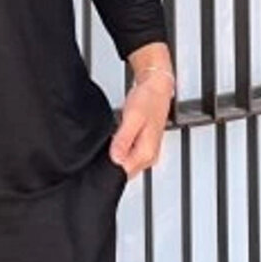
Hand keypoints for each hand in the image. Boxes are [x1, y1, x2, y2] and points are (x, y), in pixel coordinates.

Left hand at [109, 65, 173, 179]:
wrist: (157, 88)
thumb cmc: (148, 99)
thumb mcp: (133, 118)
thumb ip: (124, 139)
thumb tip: (115, 158)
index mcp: (147, 153)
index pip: (123, 173)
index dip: (108, 166)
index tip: (102, 154)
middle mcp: (149, 157)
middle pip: (124, 171)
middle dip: (111, 161)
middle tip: (106, 143)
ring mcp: (148, 154)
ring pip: (125, 164)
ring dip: (115, 155)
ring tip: (112, 138)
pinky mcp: (144, 148)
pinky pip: (128, 156)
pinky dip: (120, 150)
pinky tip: (117, 139)